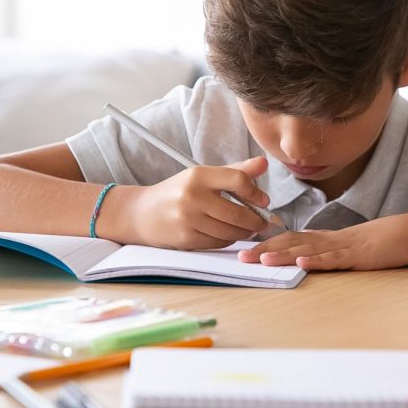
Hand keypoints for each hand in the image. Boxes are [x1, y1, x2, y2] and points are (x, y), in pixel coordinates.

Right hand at [114, 157, 271, 249]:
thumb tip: (264, 163)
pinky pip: (218, 243)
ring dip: (244, 233)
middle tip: (263, 222)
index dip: (255, 192)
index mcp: (198, 175)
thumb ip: (236, 171)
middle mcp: (192, 196)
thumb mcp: (204, 176)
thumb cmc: (179, 192)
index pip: (238, 180)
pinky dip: (228, 240)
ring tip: (249, 229)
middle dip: (256, 221)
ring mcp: (188, 219)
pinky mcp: (185, 238)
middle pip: (238, 212)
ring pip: (230, 231)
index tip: (263, 201)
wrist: (142, 213)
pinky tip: (229, 234)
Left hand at [237, 212, 407, 270]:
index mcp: (329, 240)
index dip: (268, 244)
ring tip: (262, 259)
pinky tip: (303, 261)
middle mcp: (332, 240)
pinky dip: (319, 259)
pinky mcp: (362, 255)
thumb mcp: (354, 250)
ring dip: (284, 254)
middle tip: (240, 257)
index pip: (292, 239)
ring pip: (310, 249)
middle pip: (294, 242)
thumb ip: (333, 254)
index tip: (245, 251)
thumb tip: (311, 261)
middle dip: (266, 249)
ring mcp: (346, 246)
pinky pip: (337, 257)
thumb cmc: (387, 241)